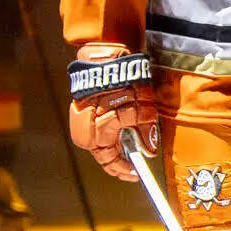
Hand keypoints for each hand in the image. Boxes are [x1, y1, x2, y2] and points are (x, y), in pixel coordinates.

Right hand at [69, 44, 158, 180]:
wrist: (107, 57)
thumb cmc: (123, 83)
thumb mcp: (141, 110)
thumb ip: (145, 133)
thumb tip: (149, 150)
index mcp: (96, 136)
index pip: (110, 162)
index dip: (125, 170)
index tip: (136, 173)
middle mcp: (84, 131)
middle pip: (105, 153)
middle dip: (121, 157)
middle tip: (135, 159)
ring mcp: (81, 120)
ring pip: (101, 141)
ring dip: (116, 143)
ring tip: (131, 142)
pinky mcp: (82, 109)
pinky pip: (96, 127)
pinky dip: (110, 130)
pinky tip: (121, 127)